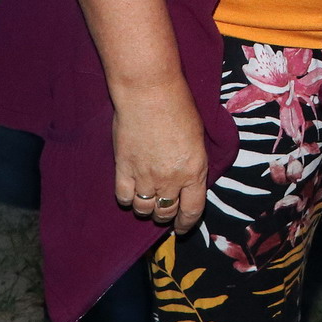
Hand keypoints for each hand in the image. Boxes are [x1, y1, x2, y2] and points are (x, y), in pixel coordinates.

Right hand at [112, 80, 209, 233]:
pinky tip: (130, 190)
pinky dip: (127, 198)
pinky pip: (124, 197)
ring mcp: (145, 176)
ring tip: (147, 199)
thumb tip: (189, 181)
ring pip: (143, 209)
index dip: (187, 224)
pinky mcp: (123, 169)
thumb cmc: (179, 108)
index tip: (182, 228)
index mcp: (195, 171)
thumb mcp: (198, 139)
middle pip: (166, 213)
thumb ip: (193, 164)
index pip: (193, 211)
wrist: (150, 93)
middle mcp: (171, 179)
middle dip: (166, 216)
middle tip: (164, 210)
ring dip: (146, 207)